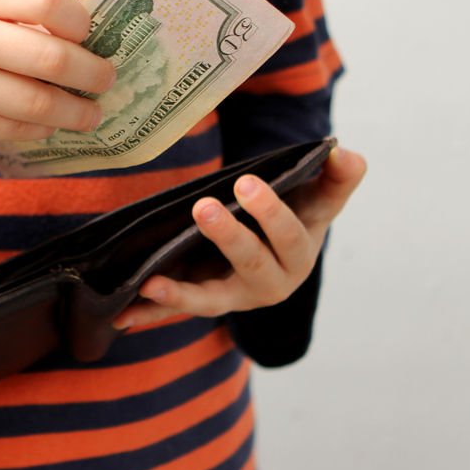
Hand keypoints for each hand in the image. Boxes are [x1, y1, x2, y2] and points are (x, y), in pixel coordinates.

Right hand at [0, 0, 115, 171]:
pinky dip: (41, 128)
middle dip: (91, 72)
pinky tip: (51, 124)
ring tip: (92, 112)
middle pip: (50, 56)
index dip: (79, 19)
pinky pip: (12, 129)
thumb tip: (78, 38)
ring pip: (37, 102)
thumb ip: (9, 8)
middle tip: (108, 78)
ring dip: (75, 111)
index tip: (90, 33)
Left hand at [112, 146, 366, 328]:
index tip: (246, 183)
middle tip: (204, 208)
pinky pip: (177, 310)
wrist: (277, 255)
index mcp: (300, 252)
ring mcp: (236, 296)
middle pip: (251, 261)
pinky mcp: (206, 302)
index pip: (290, 233)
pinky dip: (151, 312)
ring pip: (210, 298)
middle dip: (229, 236)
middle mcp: (271, 282)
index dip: (270, 211)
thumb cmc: (296, 217)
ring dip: (180, 294)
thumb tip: (347, 154)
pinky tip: (122, 315)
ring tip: (152, 283)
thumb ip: (337, 178)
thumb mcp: (319, 198)